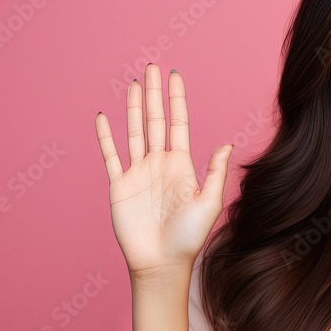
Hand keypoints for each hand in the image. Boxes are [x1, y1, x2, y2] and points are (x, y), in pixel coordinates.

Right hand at [94, 64, 232, 276]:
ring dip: (134, 107)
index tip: (174, 75)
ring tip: (134, 83)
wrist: (162, 263)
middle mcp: (160, 164)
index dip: (176, 99)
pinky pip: (111, 155)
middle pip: (155, 120)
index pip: (178, 123)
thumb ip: (214, 172)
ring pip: (134, 131)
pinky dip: (106, 136)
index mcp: (182, 165)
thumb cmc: (189, 238)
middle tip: (152, 66)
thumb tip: (226, 143)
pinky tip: (104, 116)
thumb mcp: (209, 203)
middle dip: (155, 93)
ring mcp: (139, 173)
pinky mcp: (120, 186)